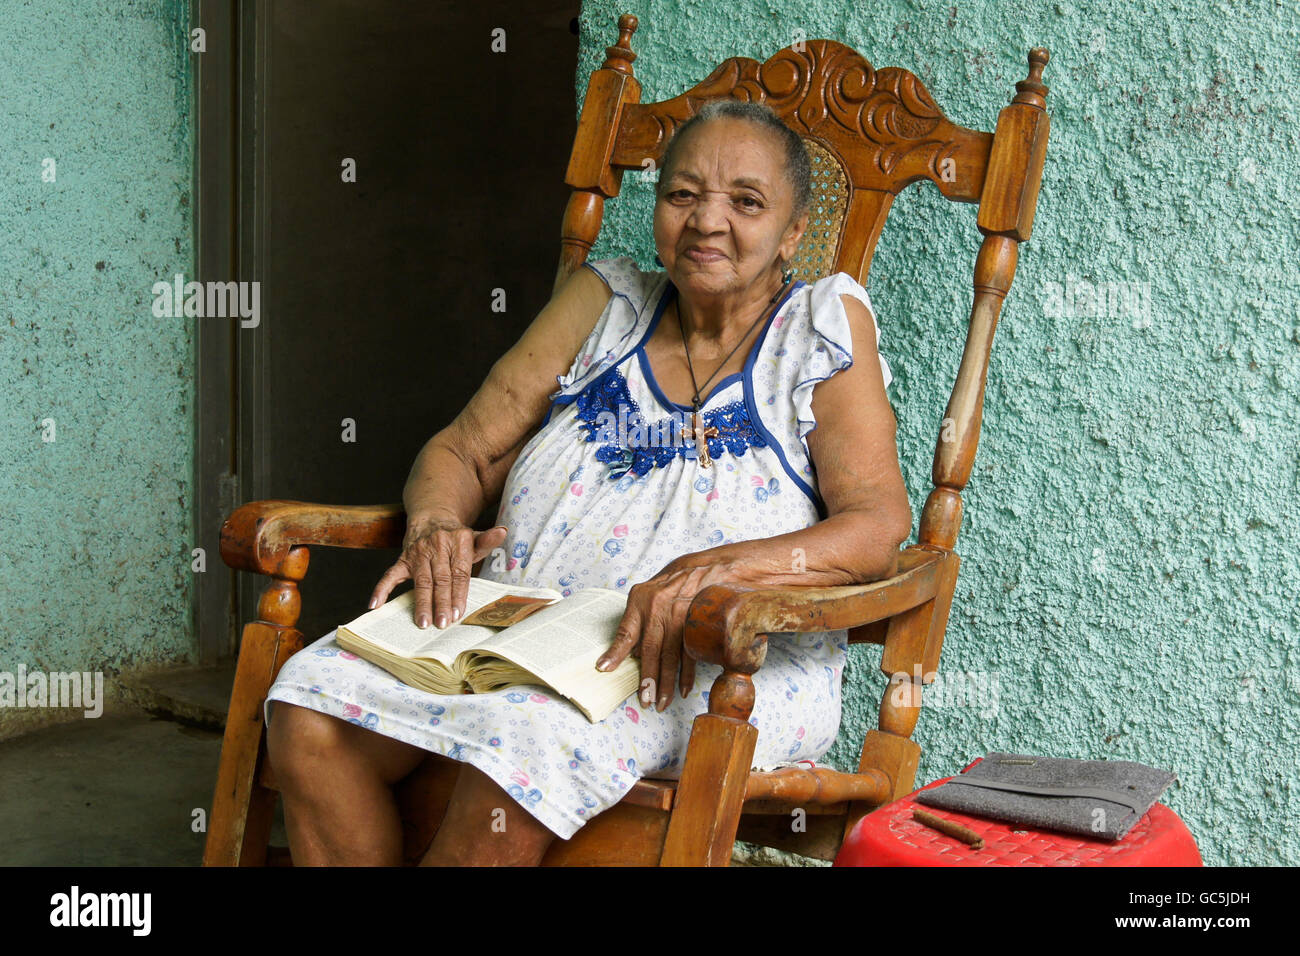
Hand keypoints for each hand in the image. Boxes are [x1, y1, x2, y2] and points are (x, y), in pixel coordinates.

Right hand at [370, 517, 508, 628]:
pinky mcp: (403, 558)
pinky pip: (390, 575)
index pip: (459, 572)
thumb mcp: (474, 537)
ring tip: (423, 622)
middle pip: (440, 579)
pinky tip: (375, 605)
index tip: (459, 613)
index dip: (459, 594)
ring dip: (421, 602)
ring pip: (420, 580)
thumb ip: (487, 540)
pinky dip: (381, 590)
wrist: (431, 516)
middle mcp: (437, 545)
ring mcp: (417, 552)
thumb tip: (502, 532)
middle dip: (442, 602)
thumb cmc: (456, 536)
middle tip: (443, 622)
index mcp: (457, 541)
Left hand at [595, 558, 741, 711]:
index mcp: (641, 602)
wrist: (700, 570)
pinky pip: (690, 653)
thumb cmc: (666, 588)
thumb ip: (636, 624)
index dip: (616, 652)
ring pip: (671, 655)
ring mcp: (680, 616)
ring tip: (662, 702)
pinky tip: (682, 689)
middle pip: (651, 649)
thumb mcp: (644, 597)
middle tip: (645, 701)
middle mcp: (659, 608)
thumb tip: (630, 656)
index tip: (604, 669)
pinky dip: (686, 674)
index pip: (626, 631)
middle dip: (648, 678)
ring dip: (667, 682)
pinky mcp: (697, 623)